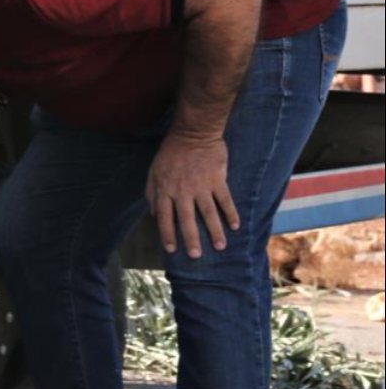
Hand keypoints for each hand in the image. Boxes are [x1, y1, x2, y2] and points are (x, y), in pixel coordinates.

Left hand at [145, 133, 240, 258]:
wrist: (193, 133)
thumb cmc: (170, 153)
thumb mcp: (153, 172)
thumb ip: (152, 193)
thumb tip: (153, 214)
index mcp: (165, 190)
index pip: (164, 217)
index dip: (167, 234)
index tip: (172, 249)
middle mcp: (183, 192)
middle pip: (186, 220)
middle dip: (191, 239)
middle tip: (196, 256)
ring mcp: (201, 187)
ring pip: (208, 213)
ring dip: (214, 231)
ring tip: (220, 246)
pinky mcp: (217, 180)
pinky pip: (225, 200)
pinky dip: (230, 214)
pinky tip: (235, 226)